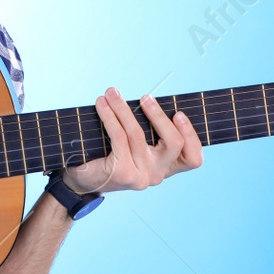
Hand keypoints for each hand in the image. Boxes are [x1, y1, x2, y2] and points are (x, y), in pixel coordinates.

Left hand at [61, 87, 203, 194]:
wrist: (81, 180)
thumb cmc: (109, 155)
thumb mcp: (134, 144)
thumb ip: (147, 130)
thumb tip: (149, 99)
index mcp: (165, 168)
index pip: (192, 159)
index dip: (191, 135)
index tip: (178, 113)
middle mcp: (157, 174)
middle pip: (174, 143)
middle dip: (159, 115)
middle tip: (145, 97)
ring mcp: (141, 176)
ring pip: (138, 134)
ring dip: (123, 108)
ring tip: (112, 93)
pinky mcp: (123, 173)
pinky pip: (119, 136)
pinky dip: (110, 116)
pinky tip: (102, 105)